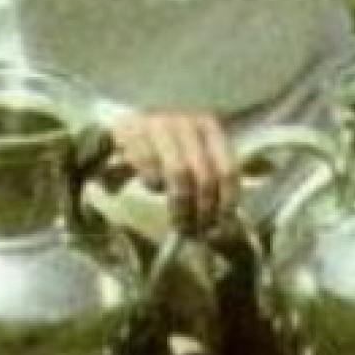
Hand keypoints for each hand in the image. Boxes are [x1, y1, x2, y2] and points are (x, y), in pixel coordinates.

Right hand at [111, 111, 237, 233]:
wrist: (126, 126)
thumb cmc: (165, 148)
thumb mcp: (191, 158)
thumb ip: (209, 186)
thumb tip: (224, 231)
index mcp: (210, 127)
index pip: (228, 170)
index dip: (227, 203)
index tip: (222, 228)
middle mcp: (188, 122)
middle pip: (204, 176)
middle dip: (202, 210)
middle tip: (196, 232)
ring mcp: (160, 125)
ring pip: (178, 173)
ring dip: (179, 205)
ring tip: (178, 221)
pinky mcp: (133, 131)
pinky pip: (149, 168)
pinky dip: (153, 183)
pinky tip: (154, 185)